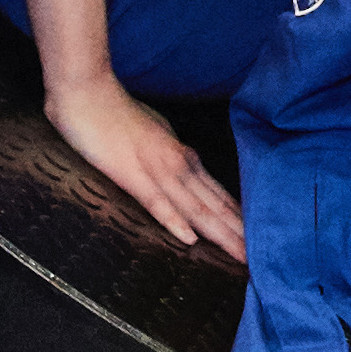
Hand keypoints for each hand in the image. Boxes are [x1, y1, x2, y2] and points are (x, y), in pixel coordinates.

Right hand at [51, 73, 243, 259]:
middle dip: (239, 233)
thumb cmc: (115, 112)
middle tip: (263, 259)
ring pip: (196, 208)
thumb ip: (170, 152)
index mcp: (183, 156)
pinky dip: (174, 221)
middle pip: (216, 206)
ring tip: (241, 257)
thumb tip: (185, 166)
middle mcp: (178, 165)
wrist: (88, 91)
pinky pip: (156, 202)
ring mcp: (157, 170)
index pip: (218, 195)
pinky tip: (190, 240)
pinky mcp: (131, 175)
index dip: (238, 218)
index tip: (258, 239)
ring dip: (220, 234)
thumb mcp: (154, 132)